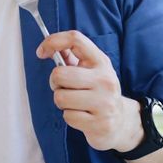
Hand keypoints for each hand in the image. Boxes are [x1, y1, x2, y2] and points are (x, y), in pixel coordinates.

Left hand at [37, 30, 142, 152]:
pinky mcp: (99, 123)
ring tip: (75, 103)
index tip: (41, 52)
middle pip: (59, 74)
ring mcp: (104, 102)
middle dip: (55, 83)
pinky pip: (68, 116)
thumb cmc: (99, 93)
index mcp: (101, 62)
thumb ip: (72, 57)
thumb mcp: (92, 70)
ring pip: (60, 98)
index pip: (75, 39)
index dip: (53, 41)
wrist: (121, 121)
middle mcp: (105, 80)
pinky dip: (70, 117)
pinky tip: (82, 116)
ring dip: (62, 102)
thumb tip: (50, 46)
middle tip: (64, 88)